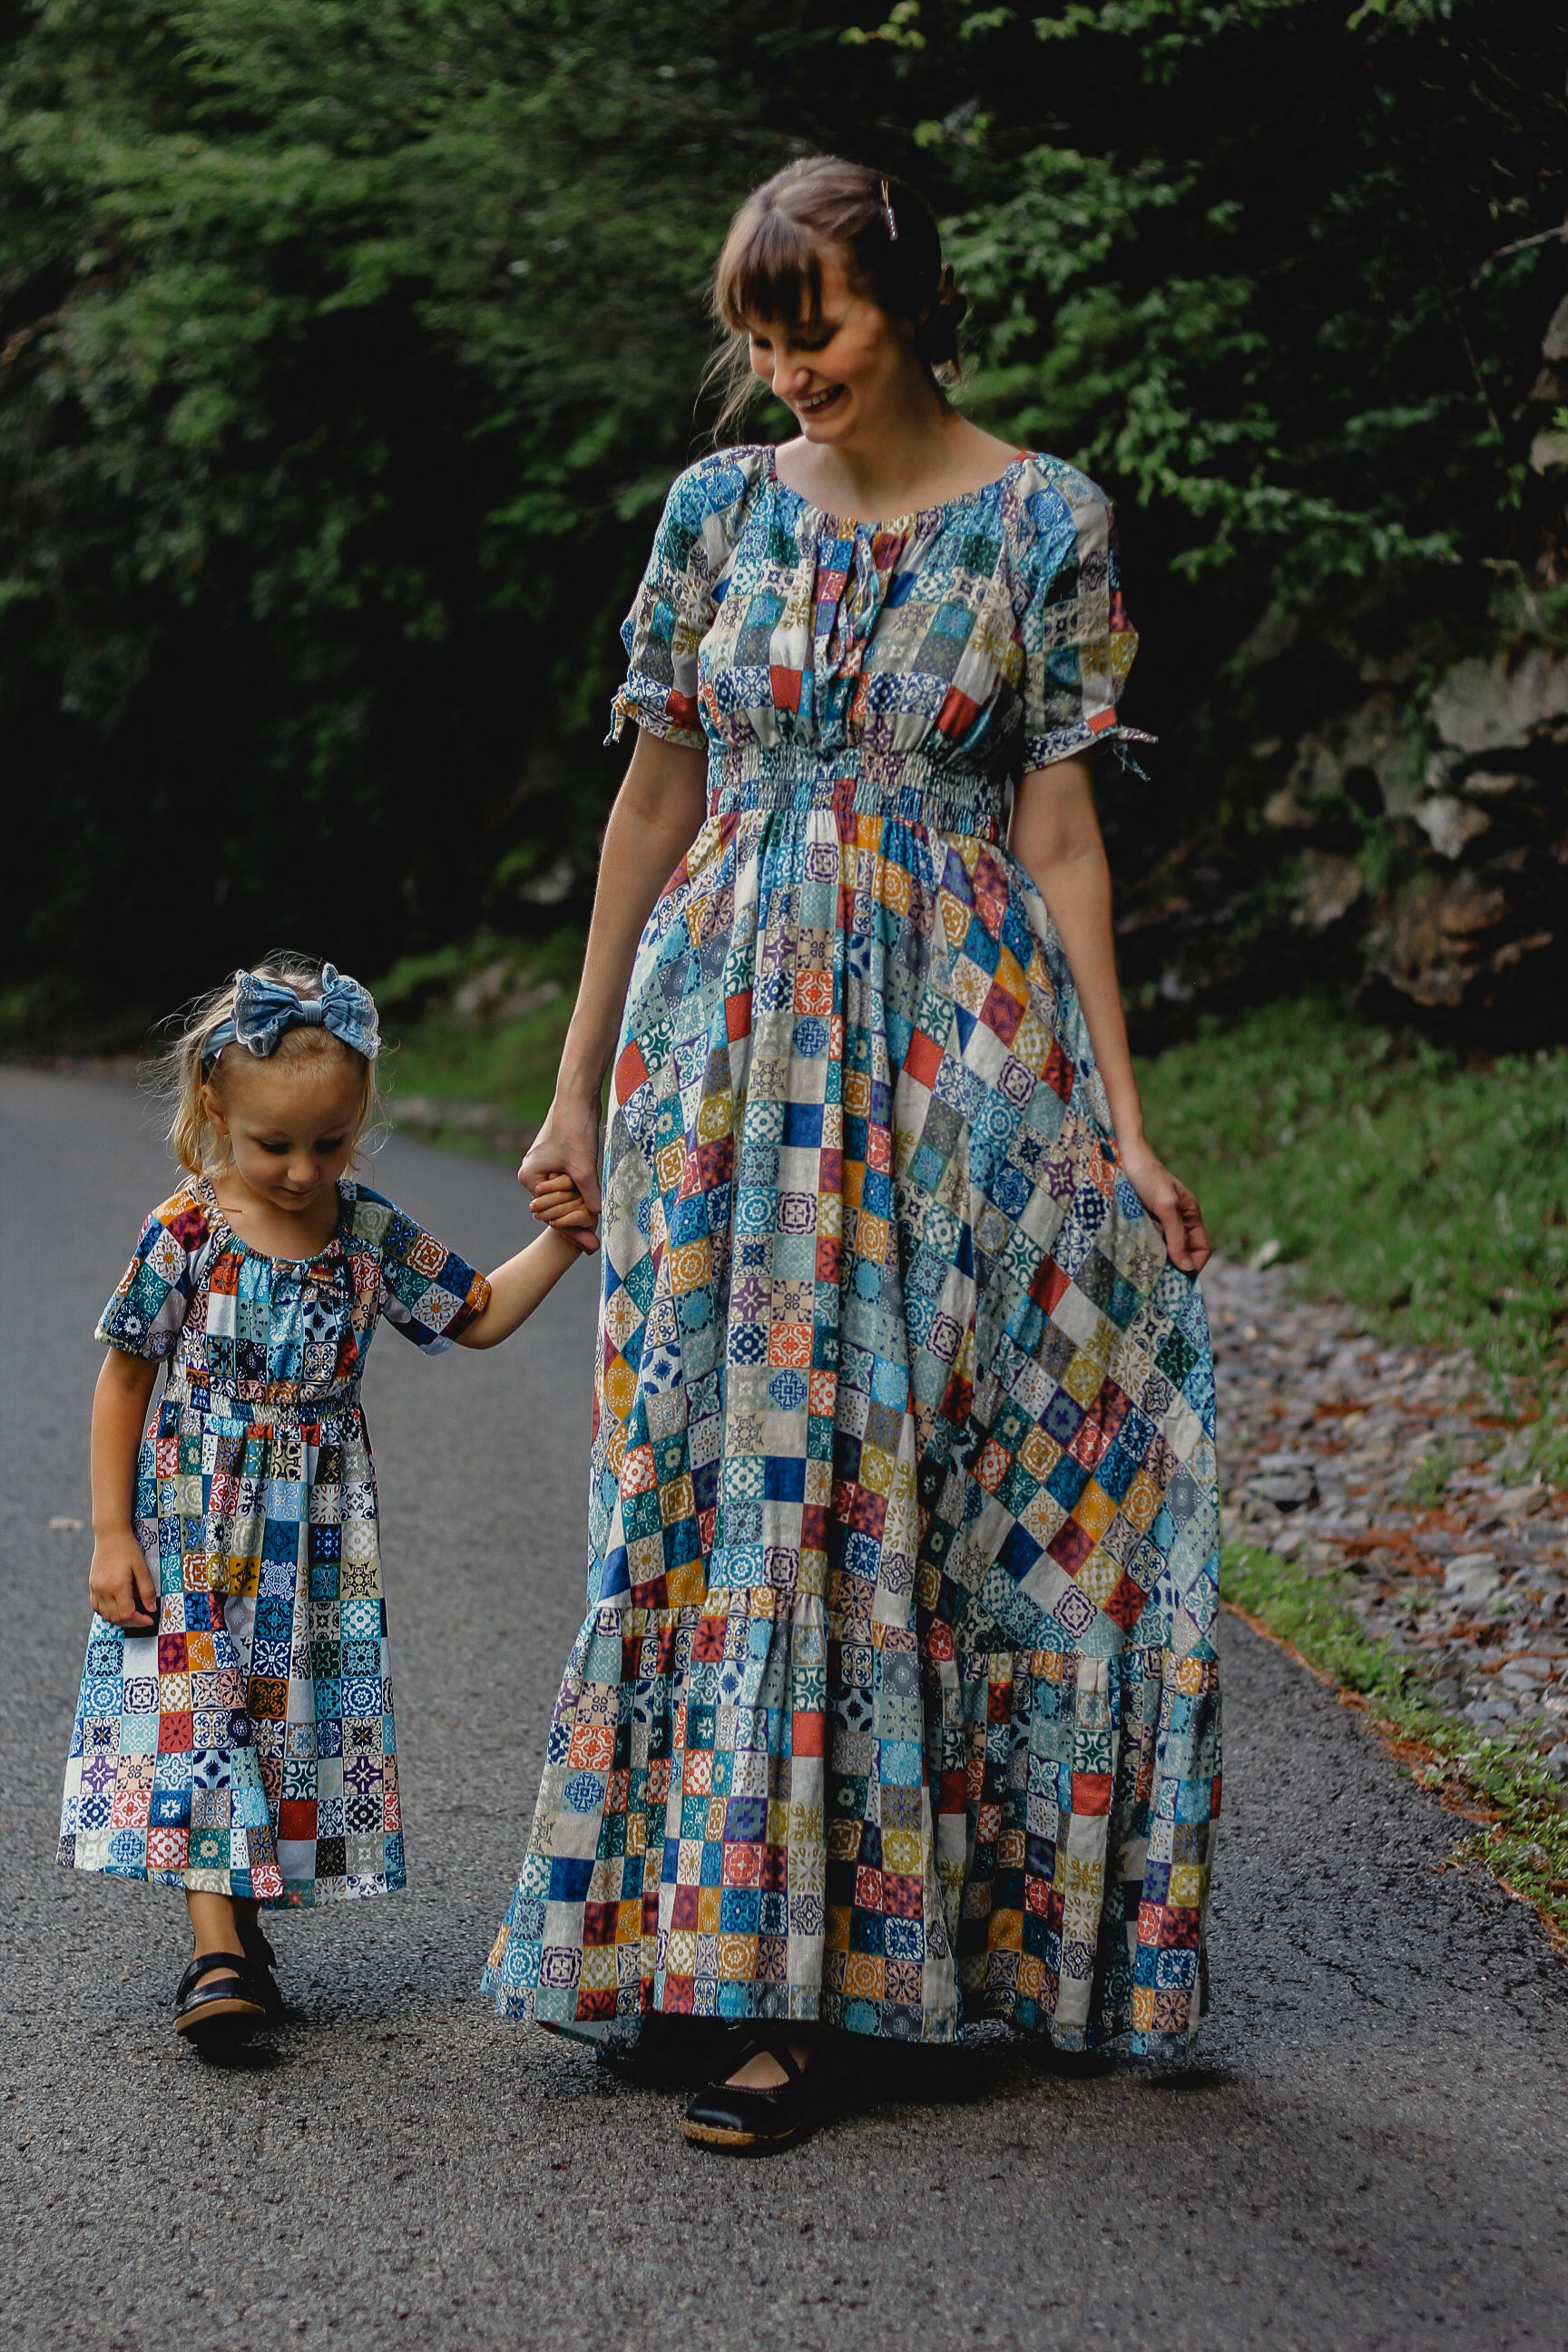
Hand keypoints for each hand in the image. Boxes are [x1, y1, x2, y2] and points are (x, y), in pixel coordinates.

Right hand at [90, 1529, 158, 1631]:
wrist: (110, 1535)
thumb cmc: (129, 1549)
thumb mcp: (142, 1567)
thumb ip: (147, 1590)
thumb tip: (151, 1609)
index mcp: (118, 1585)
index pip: (127, 1614)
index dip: (139, 1621)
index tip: (150, 1619)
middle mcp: (104, 1589)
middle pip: (116, 1617)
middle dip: (132, 1622)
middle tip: (144, 1618)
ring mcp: (95, 1588)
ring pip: (105, 1615)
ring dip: (119, 1619)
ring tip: (133, 1615)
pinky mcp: (92, 1585)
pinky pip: (96, 1607)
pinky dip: (107, 1613)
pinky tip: (118, 1609)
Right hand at [520, 1093, 602, 1253]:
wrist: (577, 1098)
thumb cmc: (574, 1129)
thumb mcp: (584, 1167)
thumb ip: (588, 1193)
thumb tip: (596, 1214)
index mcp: (530, 1177)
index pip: (551, 1213)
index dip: (571, 1230)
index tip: (587, 1246)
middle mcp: (533, 1173)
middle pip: (556, 1207)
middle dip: (574, 1222)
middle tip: (592, 1245)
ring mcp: (545, 1166)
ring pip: (564, 1195)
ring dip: (579, 1208)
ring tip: (595, 1232)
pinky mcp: (558, 1158)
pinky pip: (569, 1183)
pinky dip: (581, 1194)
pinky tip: (594, 1209)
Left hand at [1117, 1138, 1211, 1274]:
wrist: (1124, 1156)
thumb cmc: (1148, 1177)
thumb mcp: (1166, 1206)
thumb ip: (1176, 1236)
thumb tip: (1187, 1268)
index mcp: (1191, 1215)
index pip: (1202, 1249)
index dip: (1193, 1264)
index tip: (1177, 1278)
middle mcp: (1177, 1220)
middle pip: (1183, 1252)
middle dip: (1175, 1266)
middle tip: (1158, 1279)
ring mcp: (1159, 1221)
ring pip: (1165, 1249)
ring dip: (1158, 1260)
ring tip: (1145, 1270)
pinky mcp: (1142, 1220)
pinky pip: (1149, 1242)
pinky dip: (1145, 1251)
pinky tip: (1135, 1256)